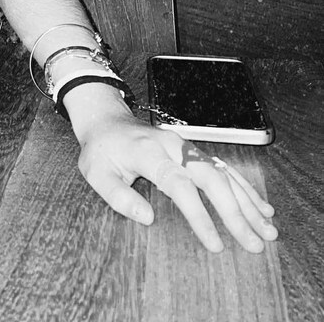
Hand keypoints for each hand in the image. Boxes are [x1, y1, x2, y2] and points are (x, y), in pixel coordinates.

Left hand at [76, 108, 277, 252]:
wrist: (106, 119)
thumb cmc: (100, 150)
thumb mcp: (95, 172)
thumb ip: (118, 196)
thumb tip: (147, 218)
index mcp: (148, 152)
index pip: (179, 184)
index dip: (200, 215)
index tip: (215, 244)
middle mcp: (173, 146)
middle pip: (210, 178)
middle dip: (235, 212)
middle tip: (254, 243)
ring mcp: (185, 146)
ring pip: (223, 172)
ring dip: (248, 202)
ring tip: (268, 230)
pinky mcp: (192, 150)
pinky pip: (224, 167)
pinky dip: (244, 188)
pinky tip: (261, 207)